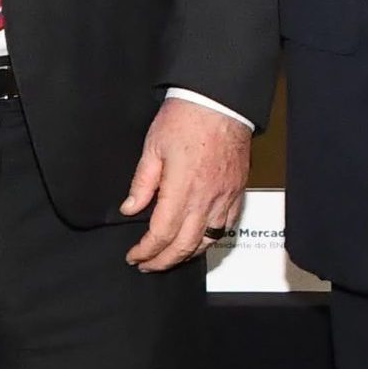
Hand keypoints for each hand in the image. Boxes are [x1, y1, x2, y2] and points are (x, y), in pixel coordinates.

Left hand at [121, 96, 252, 270]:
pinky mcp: (237, 193)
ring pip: (208, 241)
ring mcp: (225, 198)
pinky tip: (198, 242)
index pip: (162, 233)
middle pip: (185, 245)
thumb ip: (142, 183)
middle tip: (146, 265)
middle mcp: (207, 199)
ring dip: (186, 255)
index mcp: (183, 188)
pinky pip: (227, 227)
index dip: (146, 250)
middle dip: (163, 261)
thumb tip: (130, 209)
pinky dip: (210, 240)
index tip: (134, 256)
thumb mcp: (152, 147)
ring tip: (168, 258)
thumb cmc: (185, 118)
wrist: (220, 103)